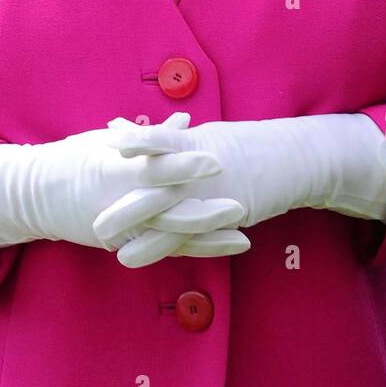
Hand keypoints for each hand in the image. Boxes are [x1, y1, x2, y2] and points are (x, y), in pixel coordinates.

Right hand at [0, 112, 250, 265]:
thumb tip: (186, 121)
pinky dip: (195, 249)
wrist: (34, 198)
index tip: (215, 160)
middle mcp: (117, 205)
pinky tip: (223, 246)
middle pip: (166, 211)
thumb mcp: (105, 142)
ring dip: (208, 237)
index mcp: (111, 171)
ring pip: (169, 238)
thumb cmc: (72, 160)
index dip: (184, 165)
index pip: (153, 168)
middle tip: (240, 205)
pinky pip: (164, 250)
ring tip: (243, 233)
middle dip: (205, 211)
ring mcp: (121, 231)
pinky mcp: (125, 245)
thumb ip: (150, 137)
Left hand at [102, 111, 385, 231]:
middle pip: (155, 183)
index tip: (97, 150)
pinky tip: (146, 258)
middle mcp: (201, 166)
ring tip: (109, 247)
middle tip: (89, 217)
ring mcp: (214, 191)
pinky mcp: (227, 213)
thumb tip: (116, 128)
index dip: (130, 146)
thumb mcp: (204, 134)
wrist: (297, 159)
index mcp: (195, 140)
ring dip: (139, 232)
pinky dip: (168, 246)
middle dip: (121, 201)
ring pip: (170, 214)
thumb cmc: (247, 144)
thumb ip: (160, 136)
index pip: (158, 140)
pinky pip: (193, 233)